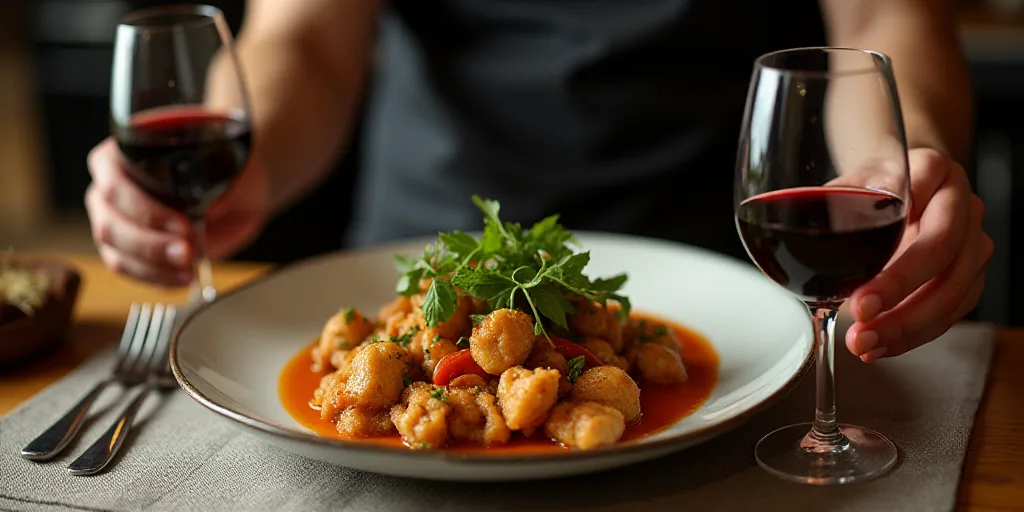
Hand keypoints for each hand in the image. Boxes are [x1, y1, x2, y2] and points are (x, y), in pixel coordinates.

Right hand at [85, 137, 269, 285]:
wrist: (238, 192)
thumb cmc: (227, 171)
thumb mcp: (231, 168)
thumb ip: (215, 182)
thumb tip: (209, 206)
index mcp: (125, 154)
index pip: (115, 184)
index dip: (147, 210)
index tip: (183, 225)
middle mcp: (110, 187)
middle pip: (110, 224)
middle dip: (151, 245)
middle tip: (187, 252)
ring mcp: (113, 220)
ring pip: (116, 251)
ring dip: (153, 266)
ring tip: (188, 268)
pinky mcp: (125, 249)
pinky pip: (128, 269)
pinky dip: (155, 277)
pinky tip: (181, 276)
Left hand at [845, 148, 992, 361]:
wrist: (901, 186)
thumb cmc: (870, 186)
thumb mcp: (847, 184)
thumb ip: (830, 205)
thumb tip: (789, 232)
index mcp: (932, 169)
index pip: (919, 210)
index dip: (892, 251)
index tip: (861, 291)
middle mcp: (963, 202)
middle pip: (942, 252)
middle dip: (899, 293)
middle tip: (861, 320)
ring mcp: (974, 239)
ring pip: (955, 289)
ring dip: (909, 325)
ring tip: (866, 344)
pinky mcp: (973, 272)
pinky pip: (953, 311)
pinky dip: (917, 333)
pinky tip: (883, 345)